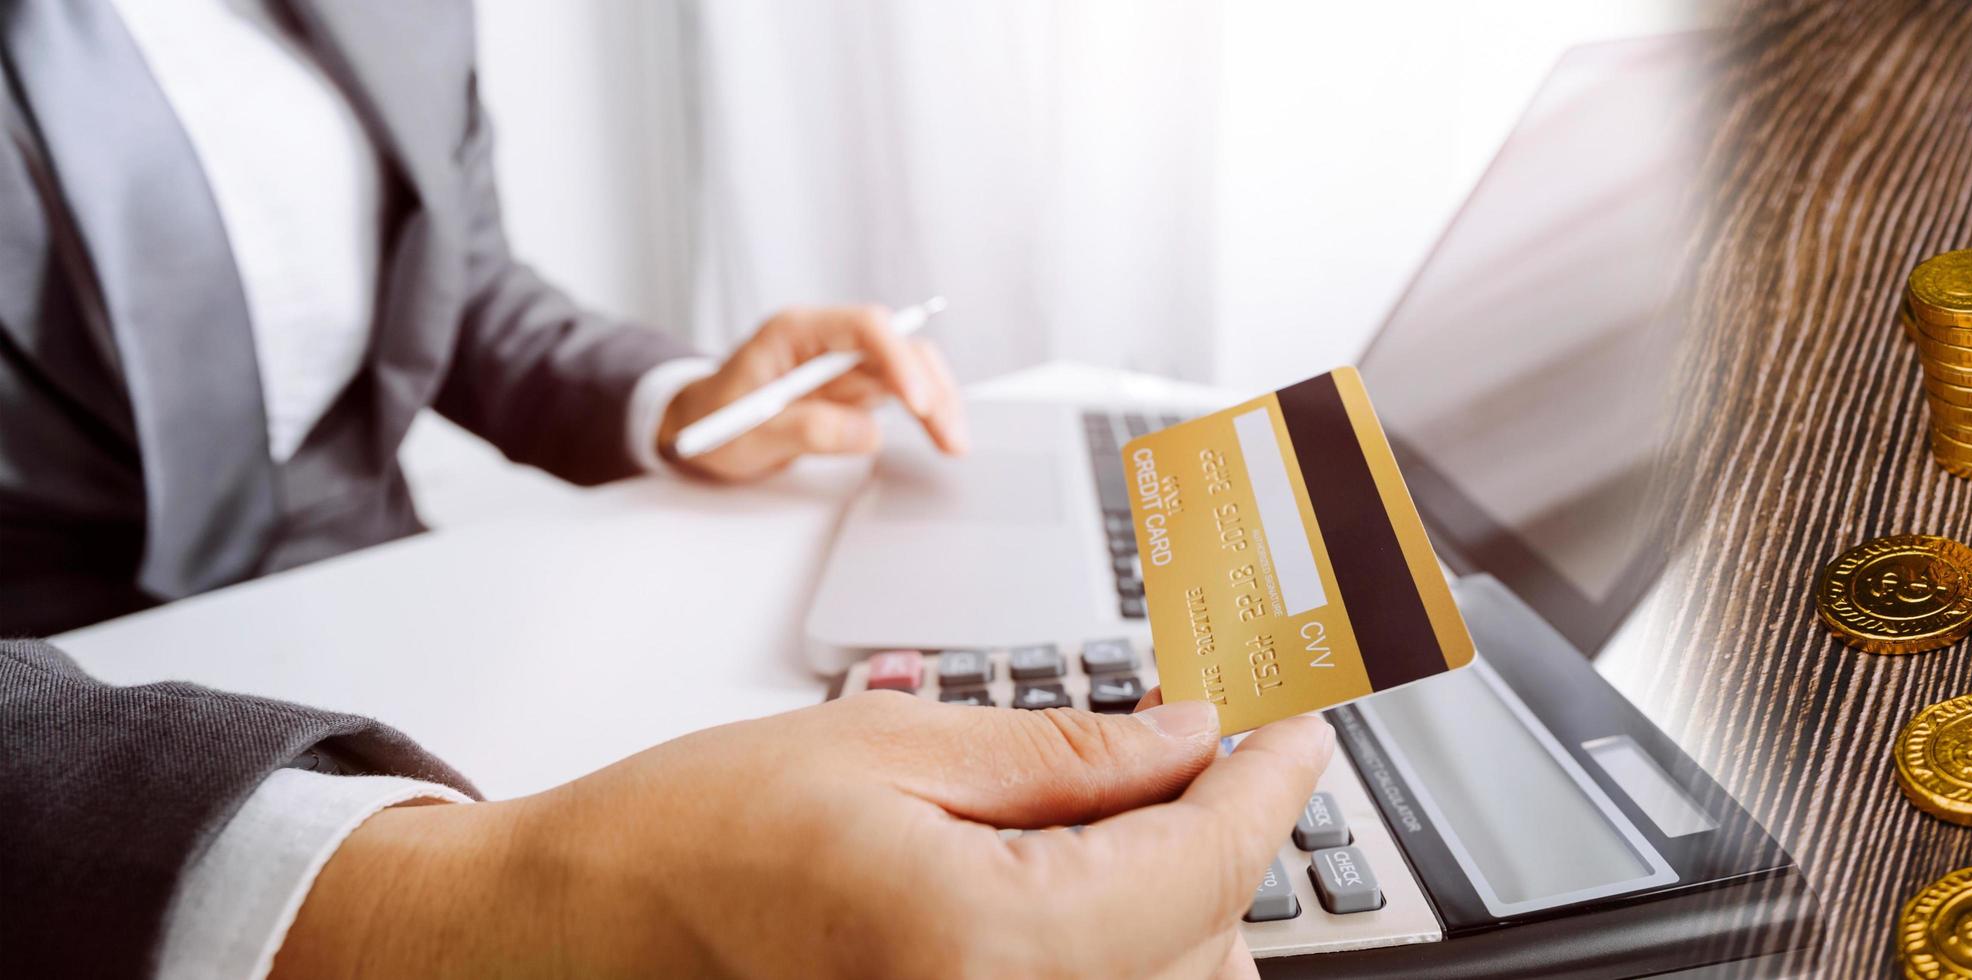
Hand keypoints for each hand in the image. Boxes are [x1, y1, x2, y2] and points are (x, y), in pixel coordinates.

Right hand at [272, 697, 1330, 978]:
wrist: (561, 936)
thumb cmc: (683, 840)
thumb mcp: (885, 745)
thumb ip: (1064, 756)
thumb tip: (1193, 735)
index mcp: (984, 942)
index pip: (1204, 861)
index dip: (1274, 782)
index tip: (1303, 727)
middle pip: (1208, 942)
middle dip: (1218, 841)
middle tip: (1199, 751)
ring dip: (1178, 909)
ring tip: (1121, 821)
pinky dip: (1122, 955)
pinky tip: (1080, 891)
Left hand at [658, 304, 970, 481]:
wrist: (698, 428)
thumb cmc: (713, 423)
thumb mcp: (747, 434)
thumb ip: (807, 430)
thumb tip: (869, 433)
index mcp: (796, 331)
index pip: (864, 326)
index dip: (897, 359)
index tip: (916, 402)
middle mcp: (829, 339)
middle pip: (899, 345)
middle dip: (931, 387)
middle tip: (948, 436)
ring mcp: (847, 362)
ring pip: (912, 367)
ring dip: (939, 401)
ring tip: (953, 444)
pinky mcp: (859, 386)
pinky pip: (907, 391)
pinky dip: (929, 411)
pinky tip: (943, 436)